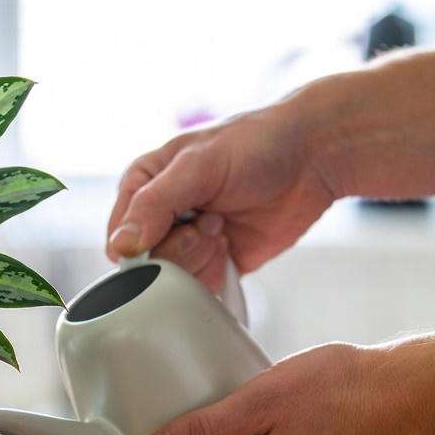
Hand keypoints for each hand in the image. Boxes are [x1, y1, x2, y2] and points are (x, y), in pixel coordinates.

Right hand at [106, 99, 339, 289]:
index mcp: (143, 186)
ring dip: (202, 260)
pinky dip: (215, 276)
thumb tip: (120, 246)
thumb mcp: (197, 165)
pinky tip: (231, 247)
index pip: (119, 237)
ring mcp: (188, 242)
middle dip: (181, 250)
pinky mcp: (215, 262)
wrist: (314, 156)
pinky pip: (200, 290)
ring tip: (223, 229)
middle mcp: (160, 216)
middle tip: (210, 223)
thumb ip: (154, 205)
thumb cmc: (255, 144)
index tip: (177, 227)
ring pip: (172, 282)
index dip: (143, 245)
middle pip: (145, 266)